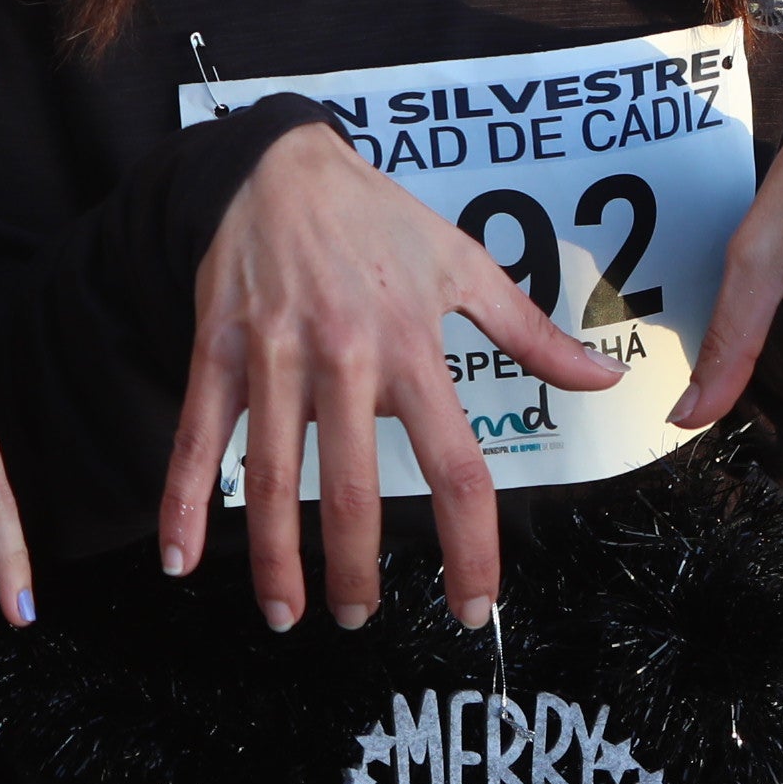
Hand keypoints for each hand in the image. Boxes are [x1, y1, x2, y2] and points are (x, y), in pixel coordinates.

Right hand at [162, 122, 623, 628]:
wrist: (281, 162)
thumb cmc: (379, 219)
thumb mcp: (464, 267)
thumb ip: (532, 334)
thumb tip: (604, 381)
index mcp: (413, 347)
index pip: (456, 467)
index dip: (470, 546)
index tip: (470, 605)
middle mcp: (345, 357)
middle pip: (356, 486)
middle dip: (357, 568)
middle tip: (360, 620)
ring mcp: (274, 355)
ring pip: (274, 474)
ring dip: (277, 556)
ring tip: (286, 615)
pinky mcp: (218, 348)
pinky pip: (201, 434)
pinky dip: (185, 499)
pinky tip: (178, 559)